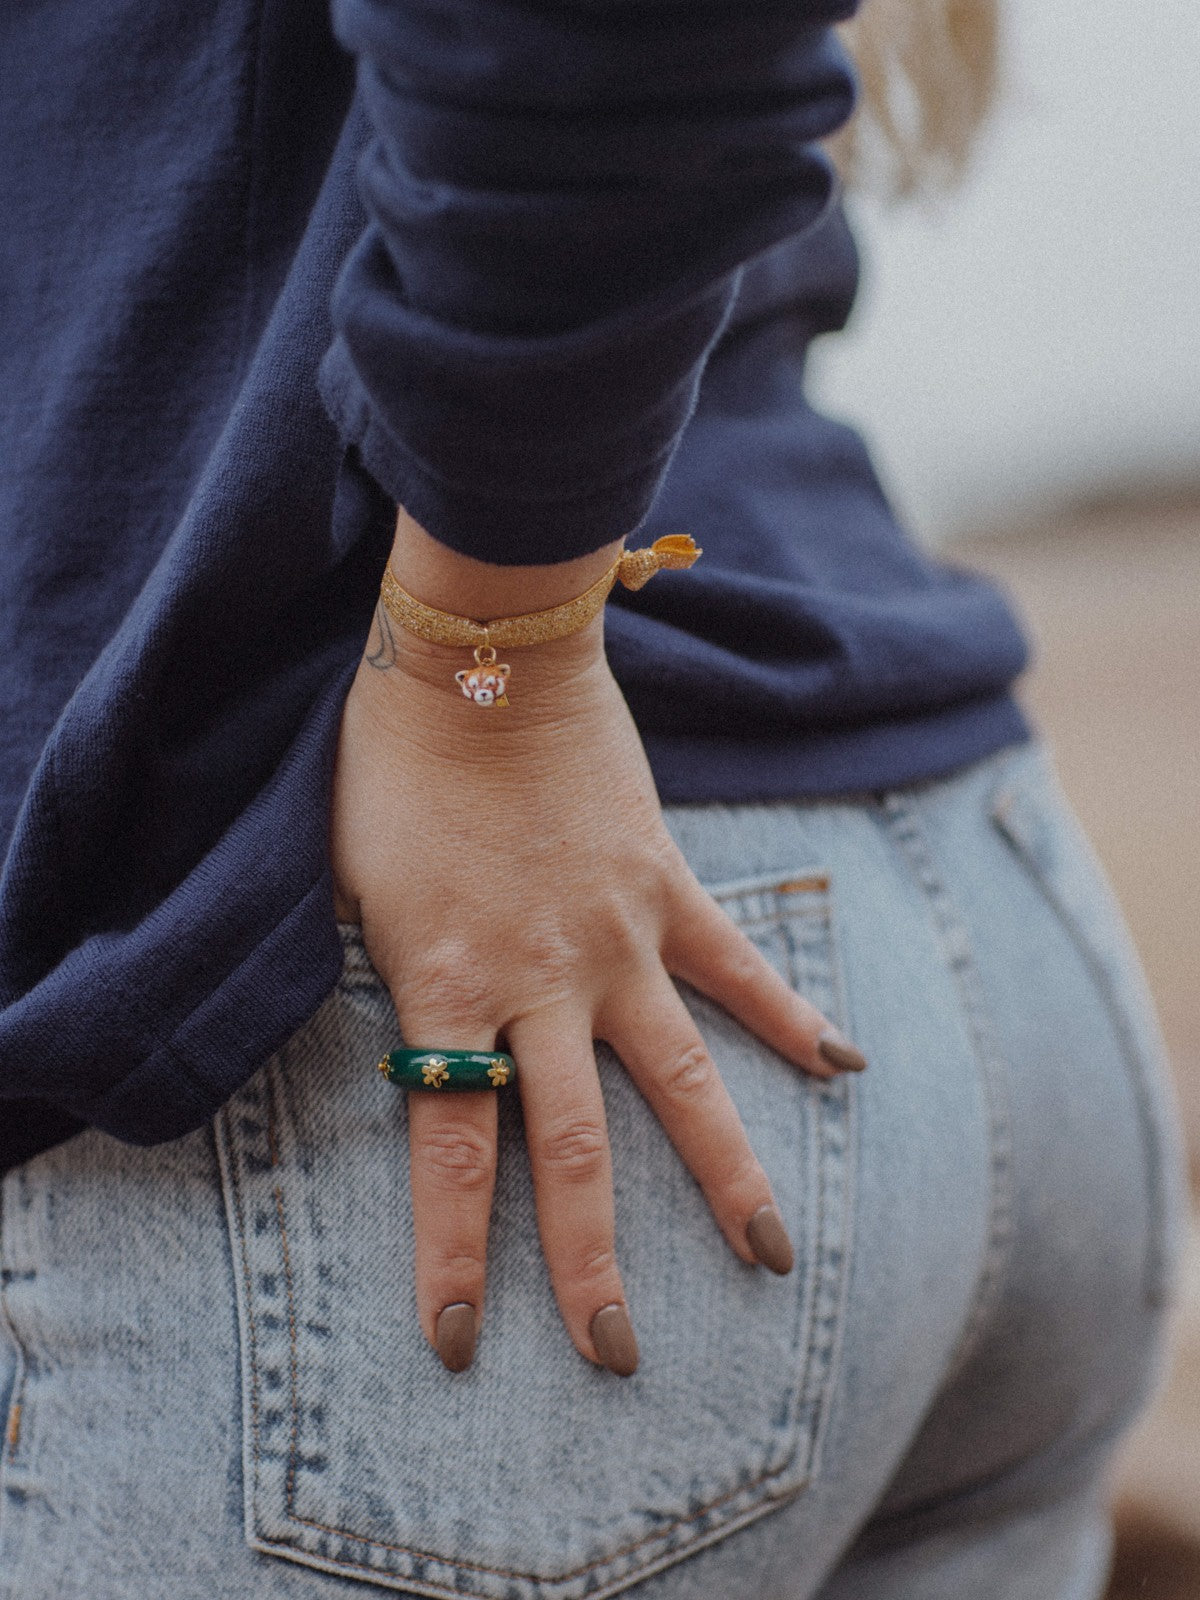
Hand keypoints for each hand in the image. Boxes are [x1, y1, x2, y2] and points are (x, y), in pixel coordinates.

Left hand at [329, 524, 863, 1376]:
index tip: (458, 1344)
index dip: (454, 1256)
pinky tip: (840, 1066)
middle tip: (615, 1355)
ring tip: (767, 1257)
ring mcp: (617, 939)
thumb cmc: (394, 768)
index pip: (450, 1153)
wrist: (481, 661)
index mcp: (448, 989)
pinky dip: (787, 1016)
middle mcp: (542, 985)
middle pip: (570, 1151)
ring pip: (679, 1082)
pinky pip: (736, 967)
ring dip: (723, 1175)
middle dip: (590, 1261)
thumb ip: (398, 978)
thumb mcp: (354, 887)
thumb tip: (421, 1040)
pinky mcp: (666, 887)